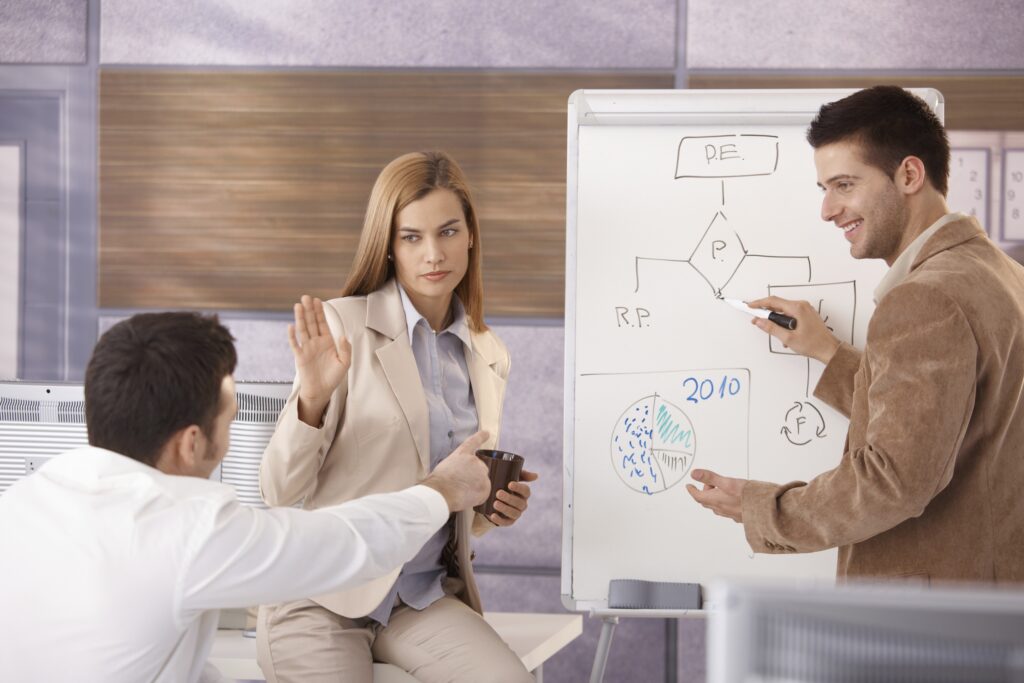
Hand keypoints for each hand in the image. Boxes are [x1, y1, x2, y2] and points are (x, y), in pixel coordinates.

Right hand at [288, 295, 351, 424]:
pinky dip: (292, 336)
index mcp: (327, 342)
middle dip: (309, 310)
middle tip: (306, 297)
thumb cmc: (333, 378)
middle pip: (311, 322)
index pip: (322, 323)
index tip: (318, 300)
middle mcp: (316, 342)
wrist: (322, 391)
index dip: (320, 312)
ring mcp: (307, 348)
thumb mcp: (345, 363)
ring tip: (298, 306)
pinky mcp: (300, 357)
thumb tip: (342, 336)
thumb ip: (345, 349)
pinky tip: (291, 326)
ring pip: (303, 330)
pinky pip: (295, 344)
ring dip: (300, 318)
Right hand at [422, 431, 490, 512]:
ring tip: (460, 492)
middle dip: (474, 477)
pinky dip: (476, 498)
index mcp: (462, 454)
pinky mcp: (486, 485)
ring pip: (482, 482)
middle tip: (461, 485)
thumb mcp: (446, 467)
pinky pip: (483, 494)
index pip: (473, 442)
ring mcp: (481, 472)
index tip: (487, 433)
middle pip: (480, 469)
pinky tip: (466, 497)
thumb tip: (461, 476)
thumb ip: (458, 467)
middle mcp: (474, 460)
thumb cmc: (438, 482)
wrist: (441, 492)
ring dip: (474, 488)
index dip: (481, 437)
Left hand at [488, 470, 538, 525]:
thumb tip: (536, 476)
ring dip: (505, 508)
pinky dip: (500, 520)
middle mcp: (522, 504)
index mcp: (524, 493)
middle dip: (509, 498)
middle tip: (498, 493)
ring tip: (495, 503)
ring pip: (514, 513)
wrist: (491, 498)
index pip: (526, 491)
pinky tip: (493, 515)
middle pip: (520, 503)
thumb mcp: (511, 477)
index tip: (509, 484)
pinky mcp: (509, 521)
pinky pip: (506, 523)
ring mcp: (516, 513)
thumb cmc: (503, 485)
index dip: (519, 488)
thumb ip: (523, 474)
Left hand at [686, 469, 746, 522]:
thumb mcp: (728, 482)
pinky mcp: (740, 516)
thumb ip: (710, 477)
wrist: (768, 511)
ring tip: (720, 489)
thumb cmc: (749, 496)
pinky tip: (731, 500)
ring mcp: (731, 514)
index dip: (692, 491)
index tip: (689, 486)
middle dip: (704, 492)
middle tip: (707, 484)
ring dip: (714, 498)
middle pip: (707, 501)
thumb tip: (694, 474)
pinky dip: (724, 503)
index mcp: (717, 501)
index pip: (698, 496)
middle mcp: (722, 509)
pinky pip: (727, 510)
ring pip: (717, 507)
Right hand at [744, 296, 840, 363]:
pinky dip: (785, 323)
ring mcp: (805, 310)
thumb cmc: (813, 344)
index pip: (773, 301)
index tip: (749, 306)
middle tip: (757, 321)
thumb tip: (759, 321)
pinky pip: (791, 314)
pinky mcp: (806, 315)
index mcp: (798, 308)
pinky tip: (786, 335)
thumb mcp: (788, 338)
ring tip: (779, 335)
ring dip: (777, 321)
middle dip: (767, 313)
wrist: (829, 349)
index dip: (759, 303)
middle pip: (778, 305)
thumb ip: (771, 328)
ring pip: (784, 311)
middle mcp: (802, 306)